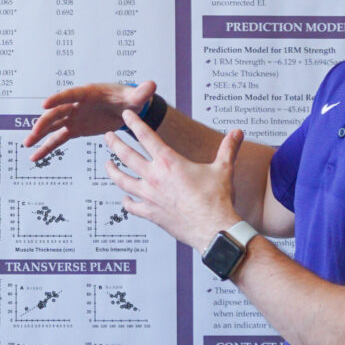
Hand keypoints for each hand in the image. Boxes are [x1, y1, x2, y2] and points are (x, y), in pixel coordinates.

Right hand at [22, 80, 158, 163]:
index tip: (44, 104)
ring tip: (27, 145)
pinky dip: (47, 147)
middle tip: (34, 132)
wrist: (125, 108)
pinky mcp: (74, 129)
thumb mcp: (135, 97)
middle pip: (57, 112)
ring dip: (39, 134)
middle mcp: (76, 104)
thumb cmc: (128, 99)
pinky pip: (57, 139)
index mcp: (89, 93)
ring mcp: (73, 117)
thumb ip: (141, 93)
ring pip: (52, 125)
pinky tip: (35, 157)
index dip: (58, 98)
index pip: (71, 94)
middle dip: (44, 122)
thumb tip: (151, 85)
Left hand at [103, 111, 243, 250]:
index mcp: (169, 162)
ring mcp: (149, 196)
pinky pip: (132, 206)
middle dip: (115, 143)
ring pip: (123, 180)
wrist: (213, 229)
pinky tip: (124, 199)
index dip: (134, 123)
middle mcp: (154, 177)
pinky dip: (126, 202)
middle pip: (127, 156)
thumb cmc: (217, 200)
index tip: (126, 115)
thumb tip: (237, 133)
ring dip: (113, 171)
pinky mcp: (150, 214)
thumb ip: (228, 148)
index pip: (146, 136)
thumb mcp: (223, 169)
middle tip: (107, 136)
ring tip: (107, 164)